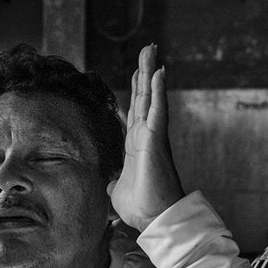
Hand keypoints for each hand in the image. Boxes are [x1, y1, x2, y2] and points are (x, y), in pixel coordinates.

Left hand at [109, 45, 184, 231]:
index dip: (136, 91)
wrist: (154, 218)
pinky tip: (158, 71)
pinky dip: (158, 89)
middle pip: (144, 96)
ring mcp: (152, 135)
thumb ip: (113, 181)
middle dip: (144, 72)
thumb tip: (108, 182)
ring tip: (151, 50)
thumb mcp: (116, 190)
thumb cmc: (140, 206)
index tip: (137, 74)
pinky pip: (158, 109)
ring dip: (150, 71)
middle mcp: (146, 135)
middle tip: (148, 50)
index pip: (135, 111)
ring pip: (151, 96)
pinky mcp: (156, 139)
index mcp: (136, 144)